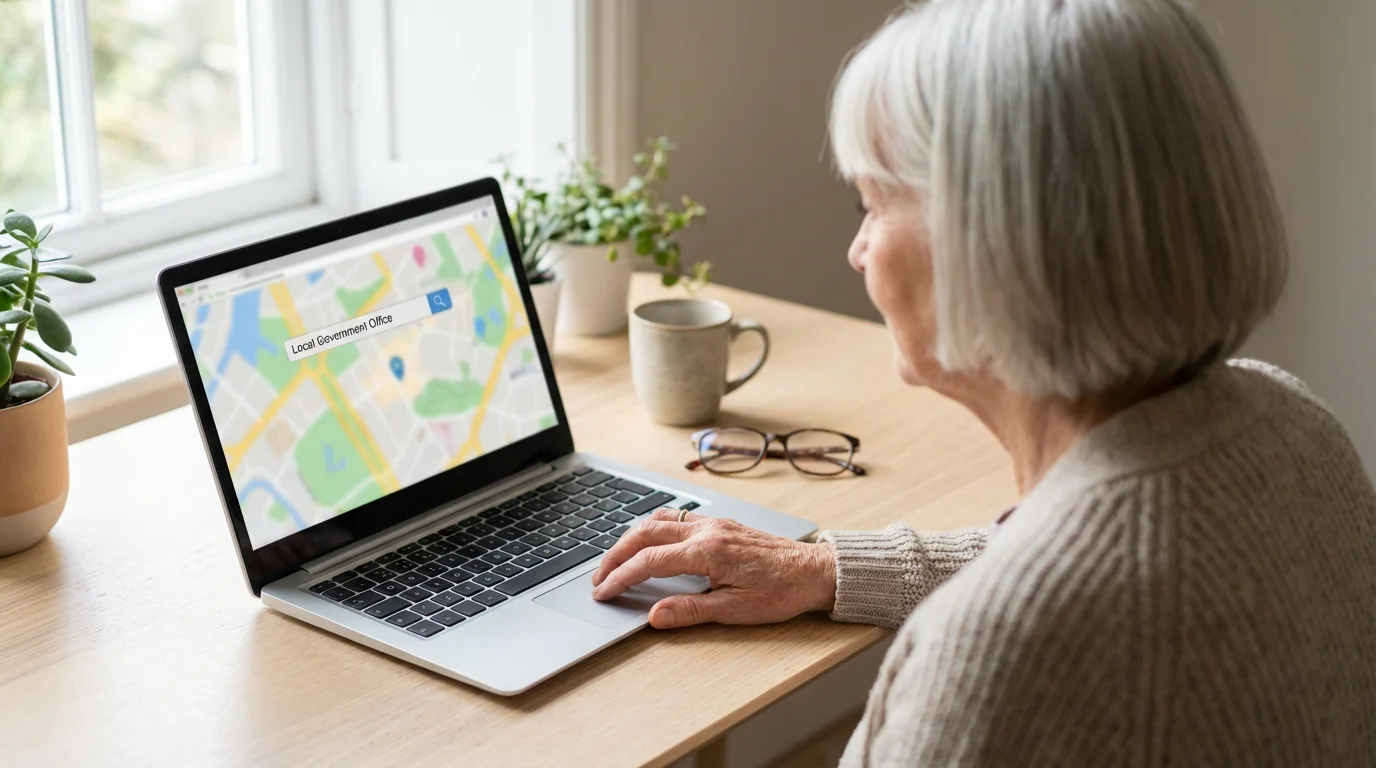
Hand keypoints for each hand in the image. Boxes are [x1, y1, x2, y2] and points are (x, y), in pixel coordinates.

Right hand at [590, 508, 836, 628]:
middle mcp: (707, 530)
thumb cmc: (782, 591)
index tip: (603, 592)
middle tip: (599, 578)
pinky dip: (652, 528)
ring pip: (658, 520)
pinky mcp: (720, 524)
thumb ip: (691, 611)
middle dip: (615, 555)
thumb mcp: (736, 610)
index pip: (649, 561)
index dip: (620, 577)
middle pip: (645, 534)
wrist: (815, 571)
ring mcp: (713, 523)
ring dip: (631, 538)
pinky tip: (648, 542)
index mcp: (707, 552)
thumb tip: (654, 616)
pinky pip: (676, 518)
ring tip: (615, 561)